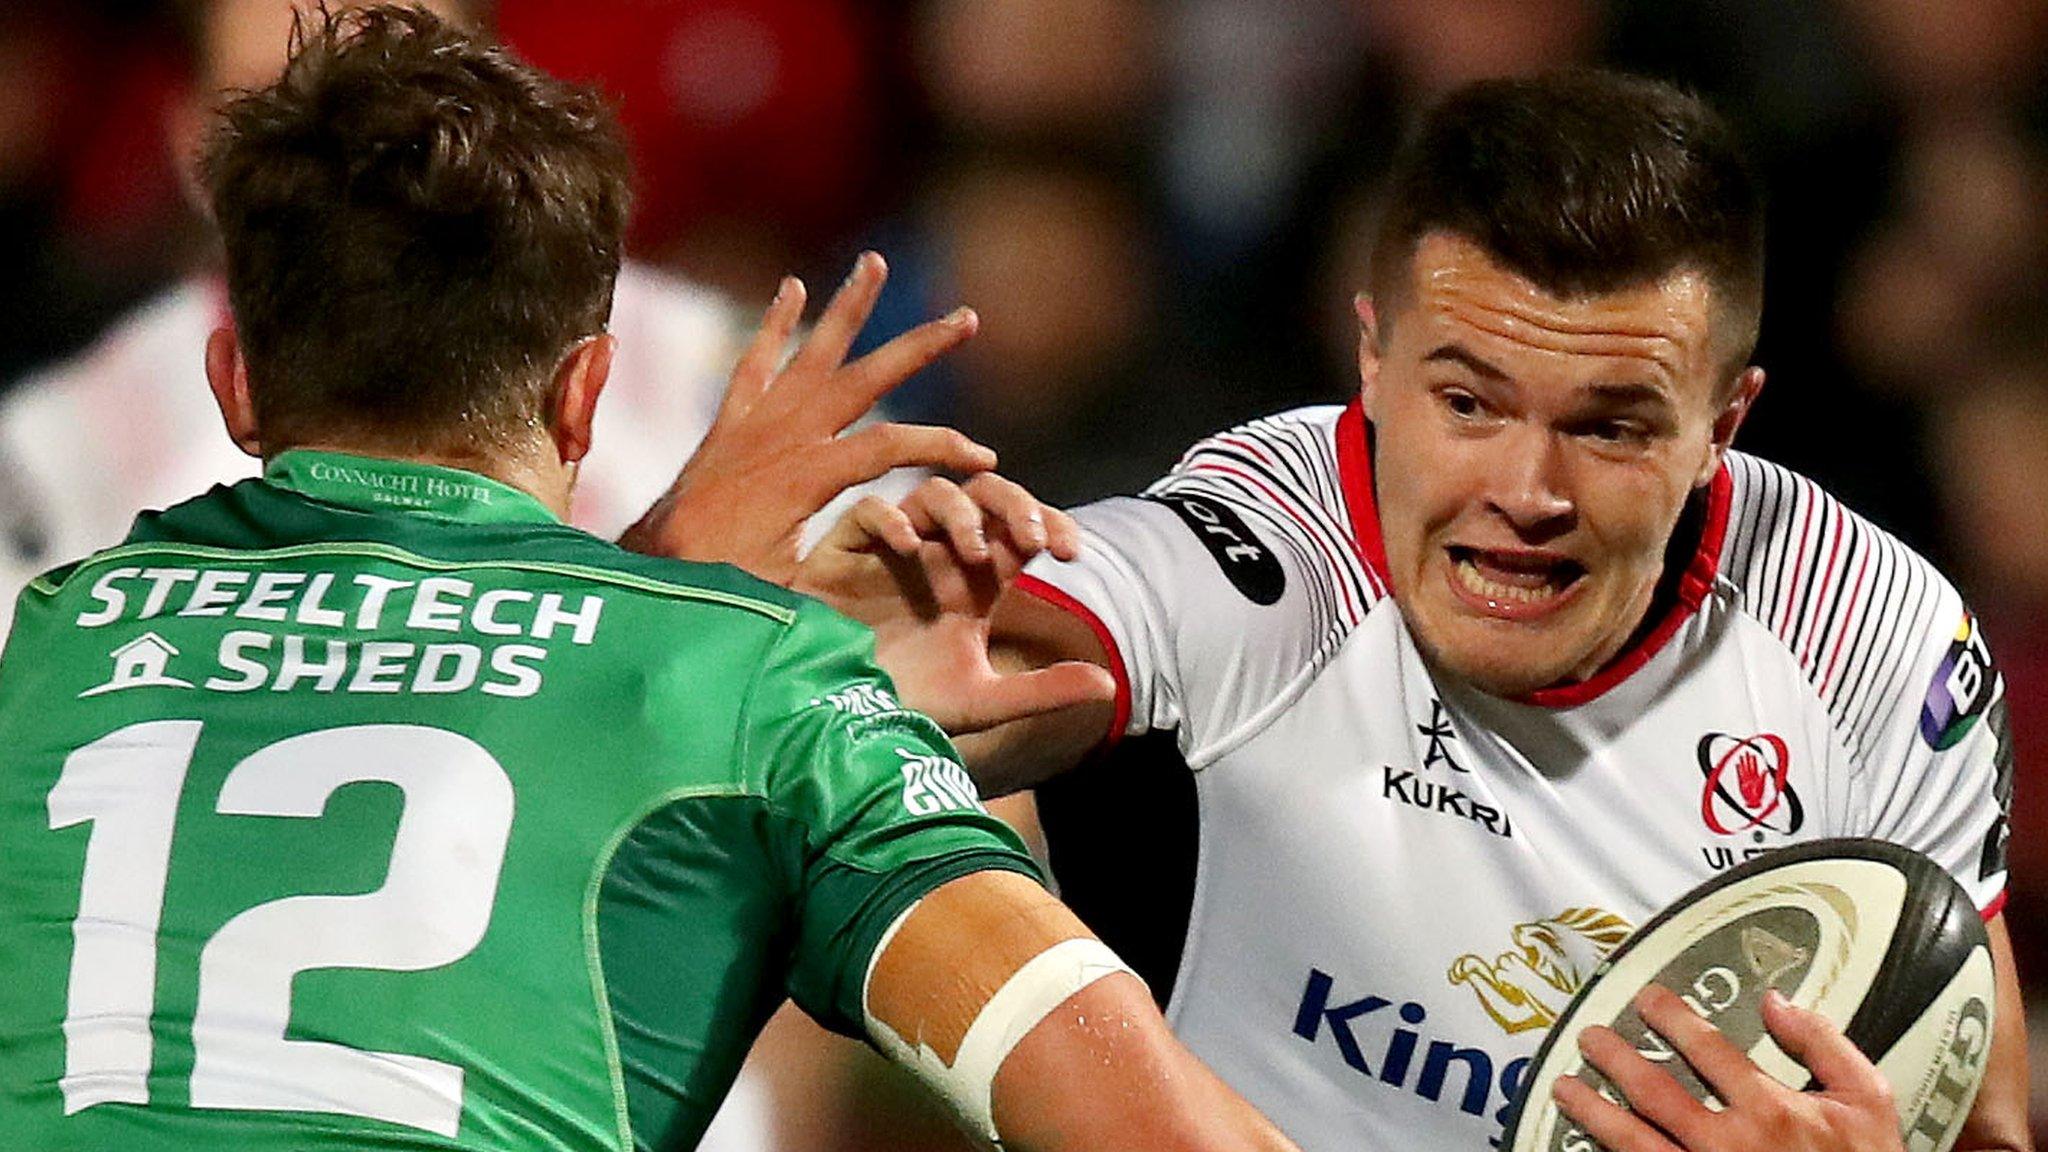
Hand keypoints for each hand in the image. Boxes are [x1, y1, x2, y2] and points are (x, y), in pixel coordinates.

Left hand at [618, 251, 993, 583]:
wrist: (650, 573)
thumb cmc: (723, 591)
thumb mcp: (790, 593)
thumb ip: (842, 579)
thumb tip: (893, 585)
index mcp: (807, 477)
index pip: (892, 447)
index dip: (943, 448)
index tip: (987, 457)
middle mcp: (785, 438)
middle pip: (865, 380)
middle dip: (919, 348)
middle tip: (964, 317)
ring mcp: (755, 425)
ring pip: (812, 353)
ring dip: (847, 308)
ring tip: (874, 262)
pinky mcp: (730, 426)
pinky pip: (755, 363)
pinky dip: (774, 325)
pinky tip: (790, 288)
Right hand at [794, 473, 1115, 734]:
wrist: (834, 724)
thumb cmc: (907, 706)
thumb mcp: (983, 702)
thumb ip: (1043, 691)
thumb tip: (1111, 687)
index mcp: (975, 580)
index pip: (1020, 528)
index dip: (1050, 524)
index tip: (1070, 553)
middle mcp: (938, 555)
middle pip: (982, 494)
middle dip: (1014, 502)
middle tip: (1033, 538)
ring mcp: (892, 549)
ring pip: (931, 491)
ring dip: (960, 512)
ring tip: (974, 554)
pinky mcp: (844, 554)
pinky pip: (866, 510)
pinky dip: (889, 517)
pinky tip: (908, 547)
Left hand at [1554, 985, 1901, 1151]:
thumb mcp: (1866, 1100)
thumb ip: (1824, 1044)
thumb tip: (1778, 1003)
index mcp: (1771, 1109)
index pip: (1705, 1048)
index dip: (1669, 1017)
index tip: (1647, 1000)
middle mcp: (1731, 1144)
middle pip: (1654, 1092)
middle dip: (1614, 1058)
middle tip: (1591, 1038)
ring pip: (1634, 1141)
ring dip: (1594, 1112)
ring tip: (1565, 1088)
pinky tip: (1591, 1144)